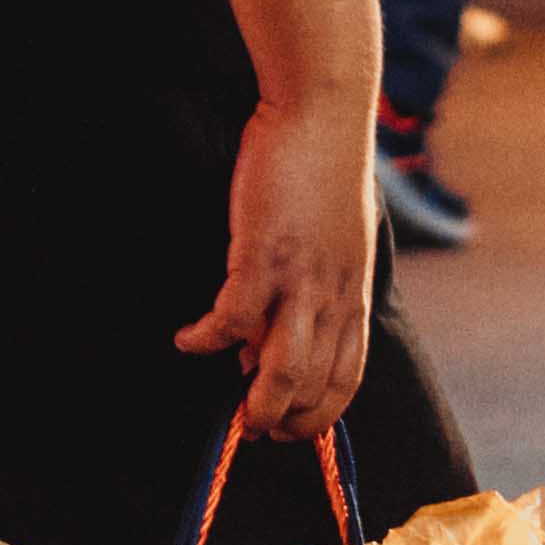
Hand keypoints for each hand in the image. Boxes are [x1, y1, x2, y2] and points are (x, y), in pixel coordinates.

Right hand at [175, 97, 381, 445]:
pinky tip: (188, 340)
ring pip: (283, 372)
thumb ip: (316, 291)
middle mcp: (334, 296)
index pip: (346, 379)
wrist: (323, 112)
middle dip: (283, 421)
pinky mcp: (263, 255)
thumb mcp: (337, 242)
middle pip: (314, 388)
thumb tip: (269, 340)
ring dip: (256, 403)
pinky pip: (231, 320)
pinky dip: (206, 340)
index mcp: (355, 294)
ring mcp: (300, 279)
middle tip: (252, 426)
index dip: (319, 416)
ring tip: (232, 410)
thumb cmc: (325, 172)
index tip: (293, 432)